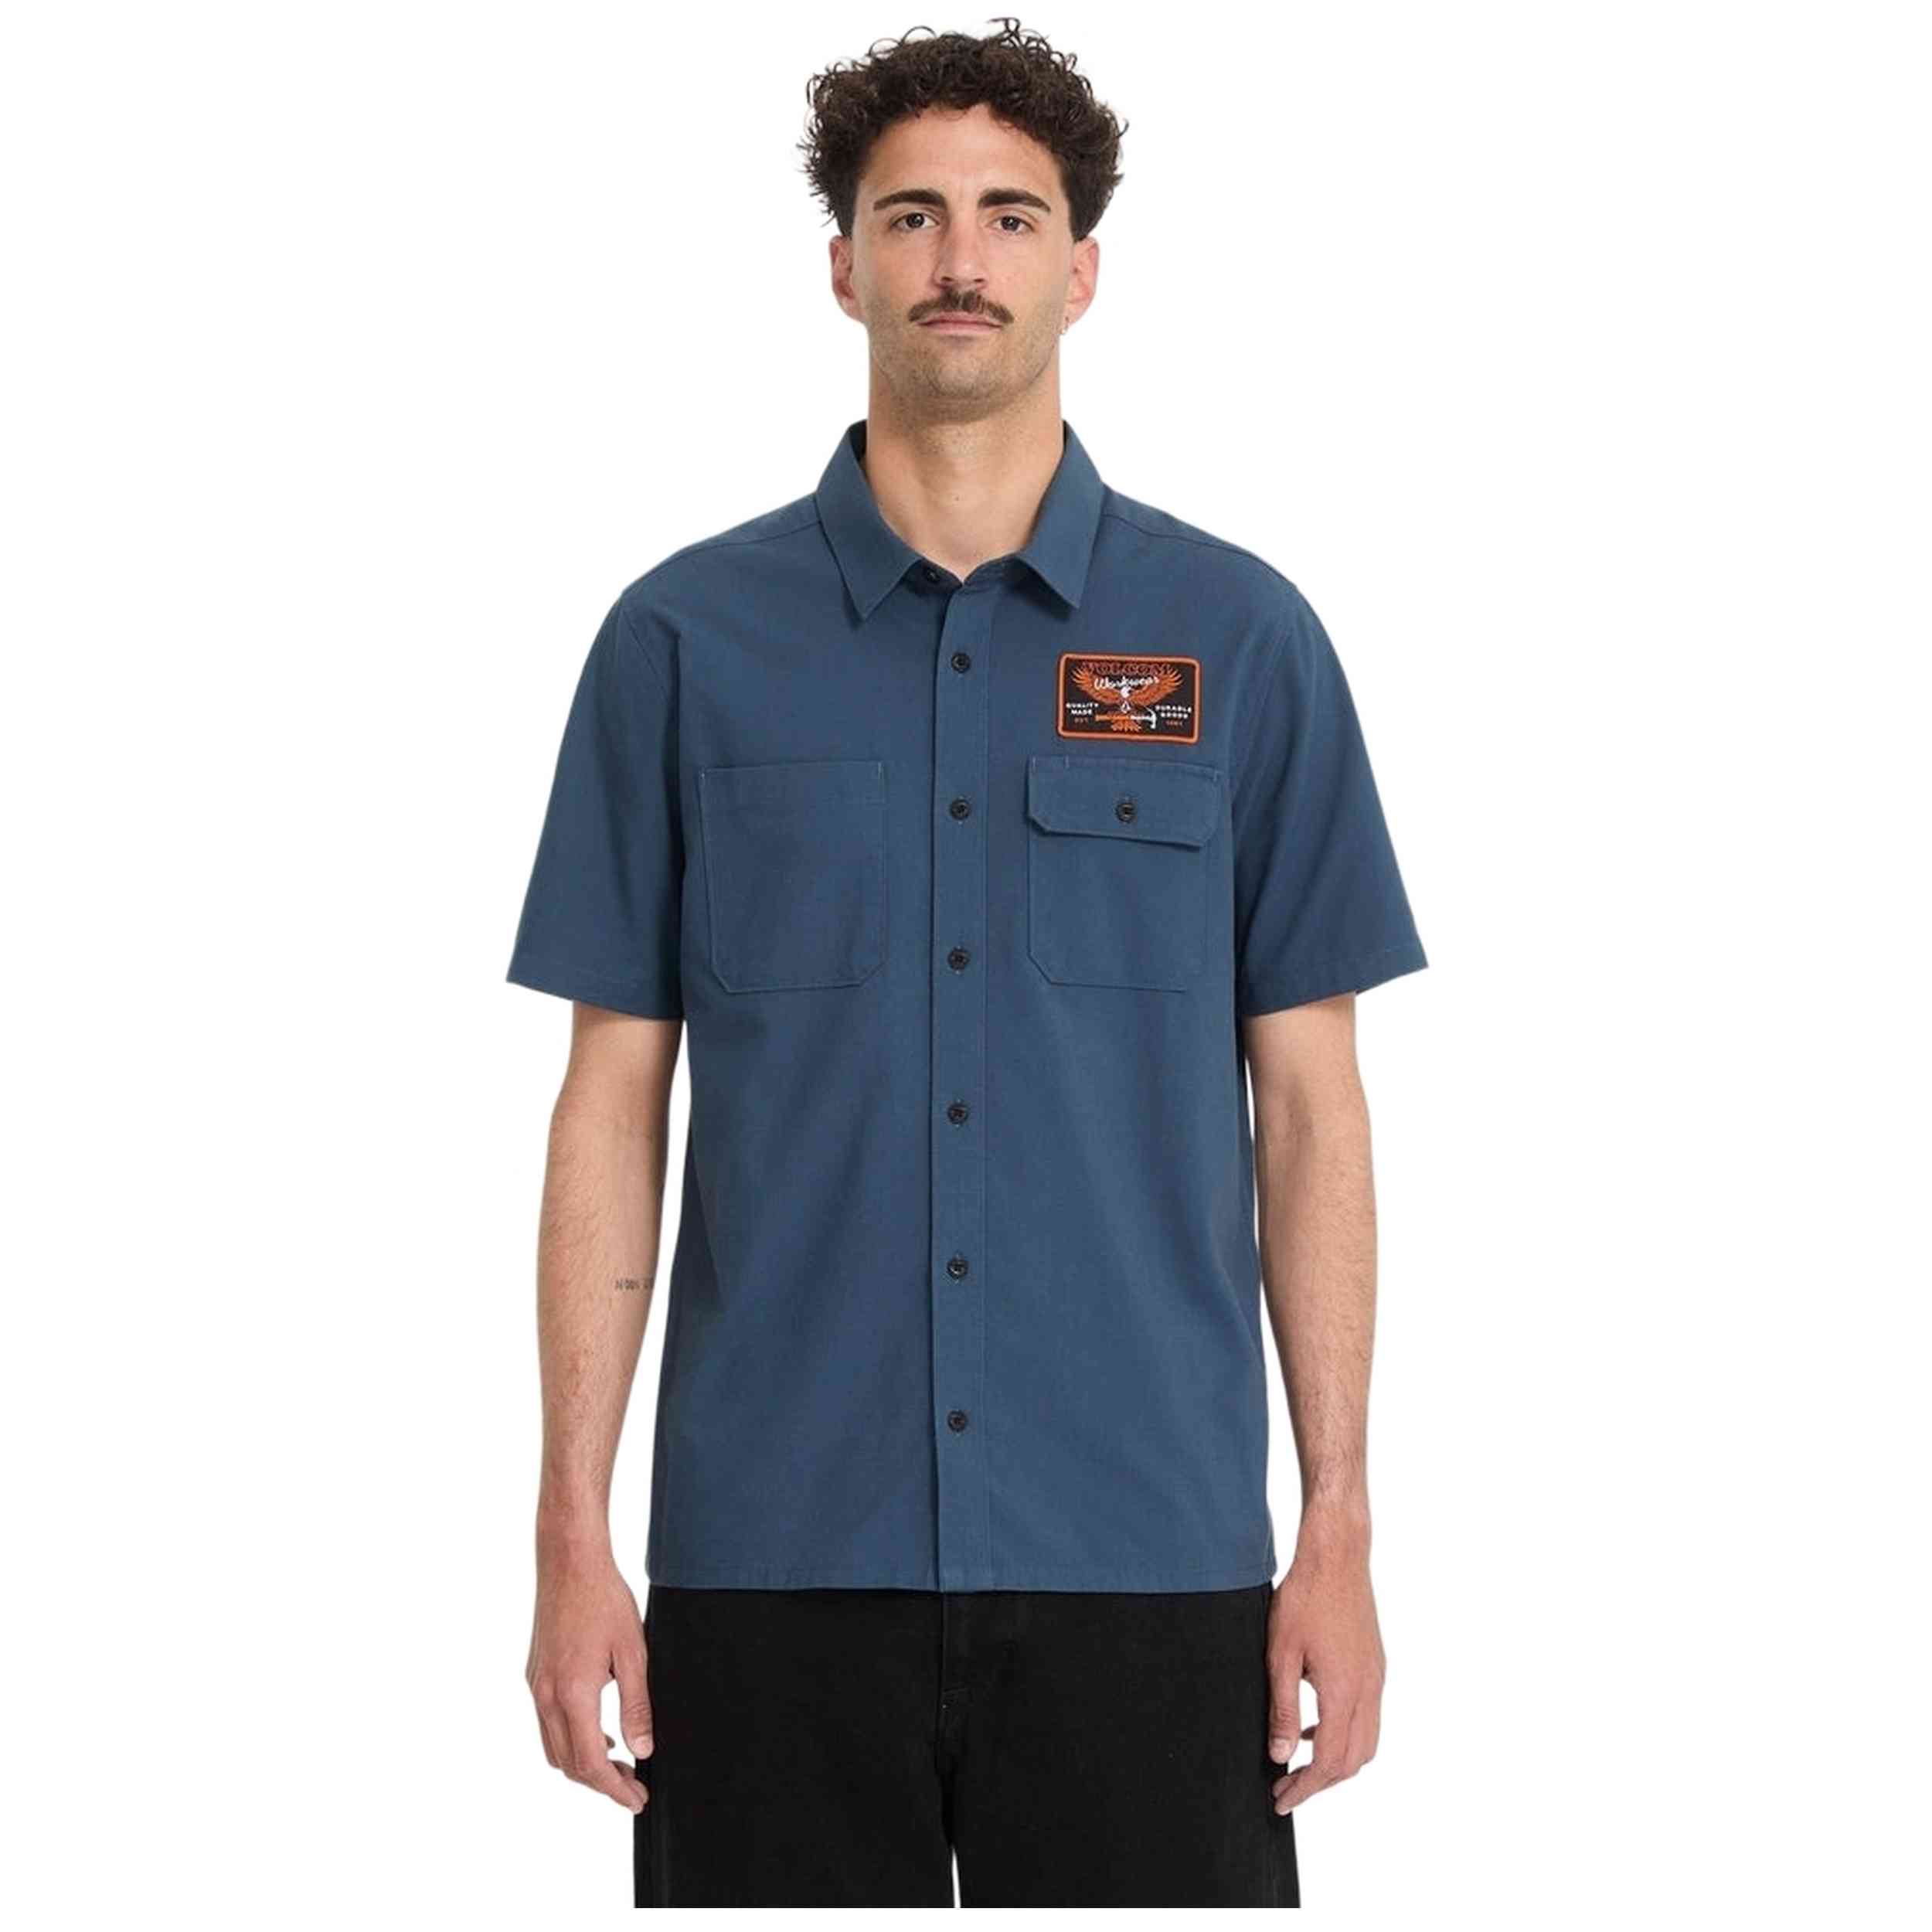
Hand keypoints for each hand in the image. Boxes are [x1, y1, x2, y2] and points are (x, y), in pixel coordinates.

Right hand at [526, 1548, 652, 1812]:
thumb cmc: (605, 1600)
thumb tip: (643, 1749)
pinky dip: (571, 1740)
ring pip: (554, 1749)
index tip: (638, 1800)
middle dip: (601, 1784)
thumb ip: (637, 1705)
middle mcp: (547, 1696)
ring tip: (620, 1763)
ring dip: (584, 1764)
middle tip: (635, 1787)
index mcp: (573, 1694)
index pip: (591, 1763)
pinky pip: (548, 1725)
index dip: (615, 1790)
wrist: (569, 1562)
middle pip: (569, 1765)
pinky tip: (598, 1731)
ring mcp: (536, 1686)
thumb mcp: (633, 1653)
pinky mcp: (534, 1675)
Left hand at [1264, 1545, 1384, 1811]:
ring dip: (1336, 1761)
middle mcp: (1368, 1691)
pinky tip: (1314, 1725)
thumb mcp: (1281, 1654)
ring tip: (1299, 1763)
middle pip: (1354, 1760)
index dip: (1306, 1789)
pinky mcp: (1375, 1666)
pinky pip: (1366, 1717)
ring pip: (1366, 1742)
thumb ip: (1283, 1708)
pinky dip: (1344, 1735)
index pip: (1330, 1762)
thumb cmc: (1304, 1598)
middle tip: (1286, 1788)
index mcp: (1344, 1692)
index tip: (1281, 1800)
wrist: (1338, 1557)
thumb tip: (1280, 1755)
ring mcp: (1376, 1678)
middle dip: (1321, 1783)